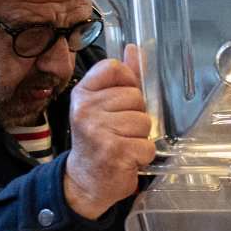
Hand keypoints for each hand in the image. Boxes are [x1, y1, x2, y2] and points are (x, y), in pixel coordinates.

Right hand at [64, 44, 154, 219]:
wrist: (85, 181)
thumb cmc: (98, 141)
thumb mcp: (103, 106)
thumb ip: (122, 78)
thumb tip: (134, 49)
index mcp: (83, 93)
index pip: (114, 68)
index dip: (127, 84)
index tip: (119, 102)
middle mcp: (86, 109)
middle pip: (136, 97)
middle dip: (136, 116)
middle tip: (119, 131)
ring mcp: (99, 130)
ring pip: (144, 122)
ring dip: (140, 137)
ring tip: (122, 145)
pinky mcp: (114, 151)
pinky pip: (146, 145)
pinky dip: (142, 156)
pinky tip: (126, 159)